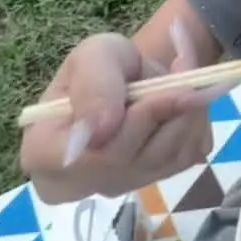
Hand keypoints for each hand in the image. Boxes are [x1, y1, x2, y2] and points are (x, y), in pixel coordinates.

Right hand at [20, 21, 214, 203]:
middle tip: (181, 63)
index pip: (85, 158)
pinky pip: (190, 152)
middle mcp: (83, 182)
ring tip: (182, 69)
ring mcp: (125, 184)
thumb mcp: (91, 56)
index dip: (129, 125)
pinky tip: (183, 94)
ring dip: (188, 107)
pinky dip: (197, 118)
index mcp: (44, 153)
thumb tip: (101, 132)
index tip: (155, 87)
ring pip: (170, 155)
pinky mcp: (161, 178)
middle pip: (135, 156)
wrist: (126, 79)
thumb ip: (93, 85)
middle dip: (167, 104)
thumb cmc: (98, 69)